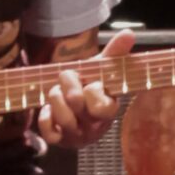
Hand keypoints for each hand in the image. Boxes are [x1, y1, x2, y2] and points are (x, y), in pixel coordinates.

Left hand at [37, 30, 130, 149]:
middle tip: (66, 81)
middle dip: (67, 85)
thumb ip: (115, 53)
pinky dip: (45, 118)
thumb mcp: (103, 70)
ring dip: (54, 98)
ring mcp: (77, 136)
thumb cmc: (93, 89)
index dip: (92, 90)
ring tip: (56, 93)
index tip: (91, 84)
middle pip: (75, 102)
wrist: (77, 111)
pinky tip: (48, 110)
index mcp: (108, 110)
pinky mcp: (60, 141)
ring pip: (61, 117)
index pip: (102, 105)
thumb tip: (129, 33)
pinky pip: (48, 133)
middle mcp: (95, 127)